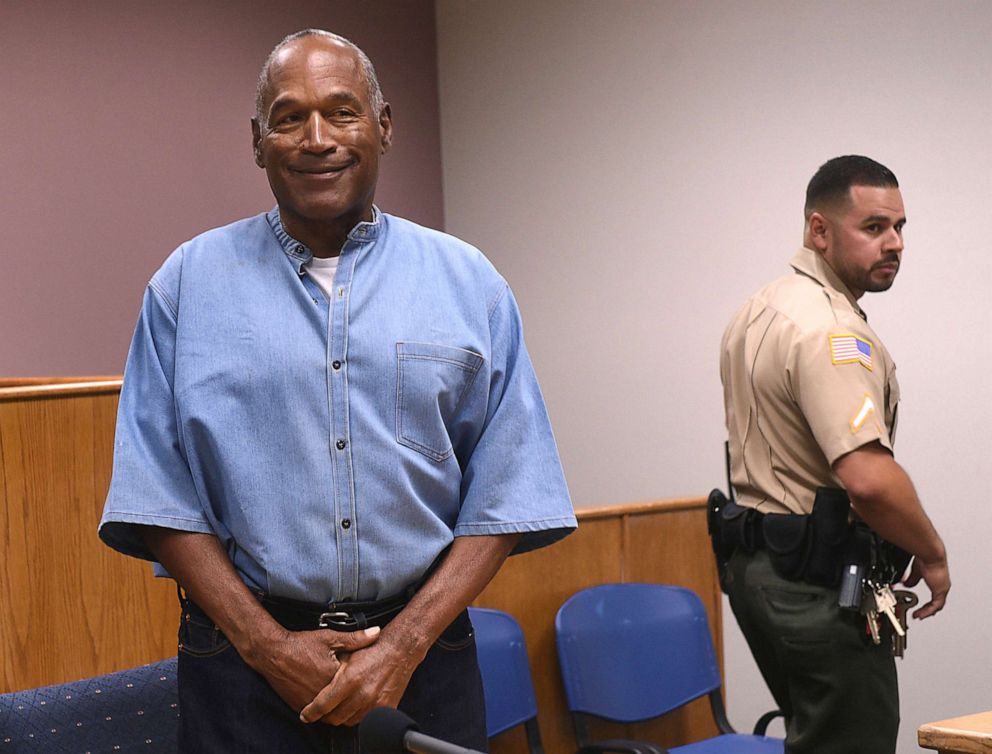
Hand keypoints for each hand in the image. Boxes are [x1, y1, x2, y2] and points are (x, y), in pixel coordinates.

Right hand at [249, 626, 380, 713]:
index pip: (356, 683)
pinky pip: (317, 712)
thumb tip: (376, 632)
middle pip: (344, 699)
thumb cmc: (301, 644)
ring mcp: (310, 702)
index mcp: (334, 677)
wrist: (273, 653)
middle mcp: (323, 694)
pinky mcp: (300, 706)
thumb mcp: (330, 637)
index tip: (361, 669)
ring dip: (337, 702)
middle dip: (349, 692)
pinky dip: (323, 705)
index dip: (360, 676)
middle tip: (350, 681)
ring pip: (332, 710)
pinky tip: (324, 692)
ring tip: (338, 688)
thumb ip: (355, 638)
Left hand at [299, 632, 421, 726]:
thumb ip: (331, 670)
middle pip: (335, 717)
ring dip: (342, 716)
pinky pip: (365, 719)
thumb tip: (314, 682)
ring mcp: (374, 703)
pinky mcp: (385, 708)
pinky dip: (358, 715)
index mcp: (350, 679)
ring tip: (340, 705)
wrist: (400, 650)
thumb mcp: (348, 653)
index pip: (323, 705)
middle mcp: (362, 694)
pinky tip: (355, 705)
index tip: (306, 715)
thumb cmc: (374, 649)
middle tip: (323, 710)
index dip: (311, 712)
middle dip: (326, 715)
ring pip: (349, 721)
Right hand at [902, 556, 949, 618]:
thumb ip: (913, 579)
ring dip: (927, 611)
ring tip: (919, 616)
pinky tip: (921, 613)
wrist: (930, 554)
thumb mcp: (916, 571)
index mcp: (937, 580)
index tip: (920, 606)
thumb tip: (907, 584)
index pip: (935, 595)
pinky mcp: (940, 590)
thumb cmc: (926, 557)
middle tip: (919, 614)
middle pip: (937, 603)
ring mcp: (942, 588)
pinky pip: (935, 606)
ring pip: (937, 606)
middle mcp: (942, 585)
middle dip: (927, 609)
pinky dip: (928, 611)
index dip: (928, 603)